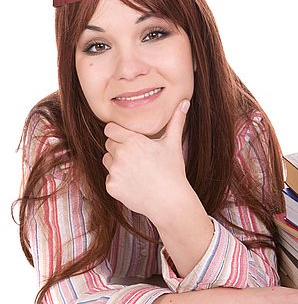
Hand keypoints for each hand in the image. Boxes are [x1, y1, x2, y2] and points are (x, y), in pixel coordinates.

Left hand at [102, 99, 189, 215]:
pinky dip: (119, 181)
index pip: (110, 129)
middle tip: (137, 158)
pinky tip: (134, 184)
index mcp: (132, 140)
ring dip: (117, 164)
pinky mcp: (111, 186)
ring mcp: (114, 171)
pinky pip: (109, 179)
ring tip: (136, 171)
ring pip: (107, 161)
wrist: (169, 202)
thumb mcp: (173, 144)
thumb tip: (184, 102)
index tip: (129, 140)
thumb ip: (176, 121)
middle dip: (119, 148)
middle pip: (109, 144)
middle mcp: (120, 154)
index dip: (118, 133)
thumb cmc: (173, 171)